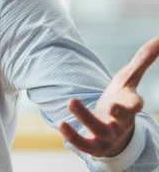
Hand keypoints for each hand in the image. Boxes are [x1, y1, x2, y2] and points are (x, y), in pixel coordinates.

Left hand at [59, 37, 158, 157]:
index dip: (135, 103)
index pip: (135, 104)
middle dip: (120, 113)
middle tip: (112, 105)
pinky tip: (61, 124)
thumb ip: (142, 60)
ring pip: (98, 129)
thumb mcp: (129, 79)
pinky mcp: (93, 145)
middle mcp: (121, 122)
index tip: (136, 103)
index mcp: (129, 105)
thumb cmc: (121, 101)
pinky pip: (84, 144)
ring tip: (71, 100)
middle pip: (123, 119)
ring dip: (85, 117)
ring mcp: (107, 135)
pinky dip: (73, 136)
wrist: (115, 134)